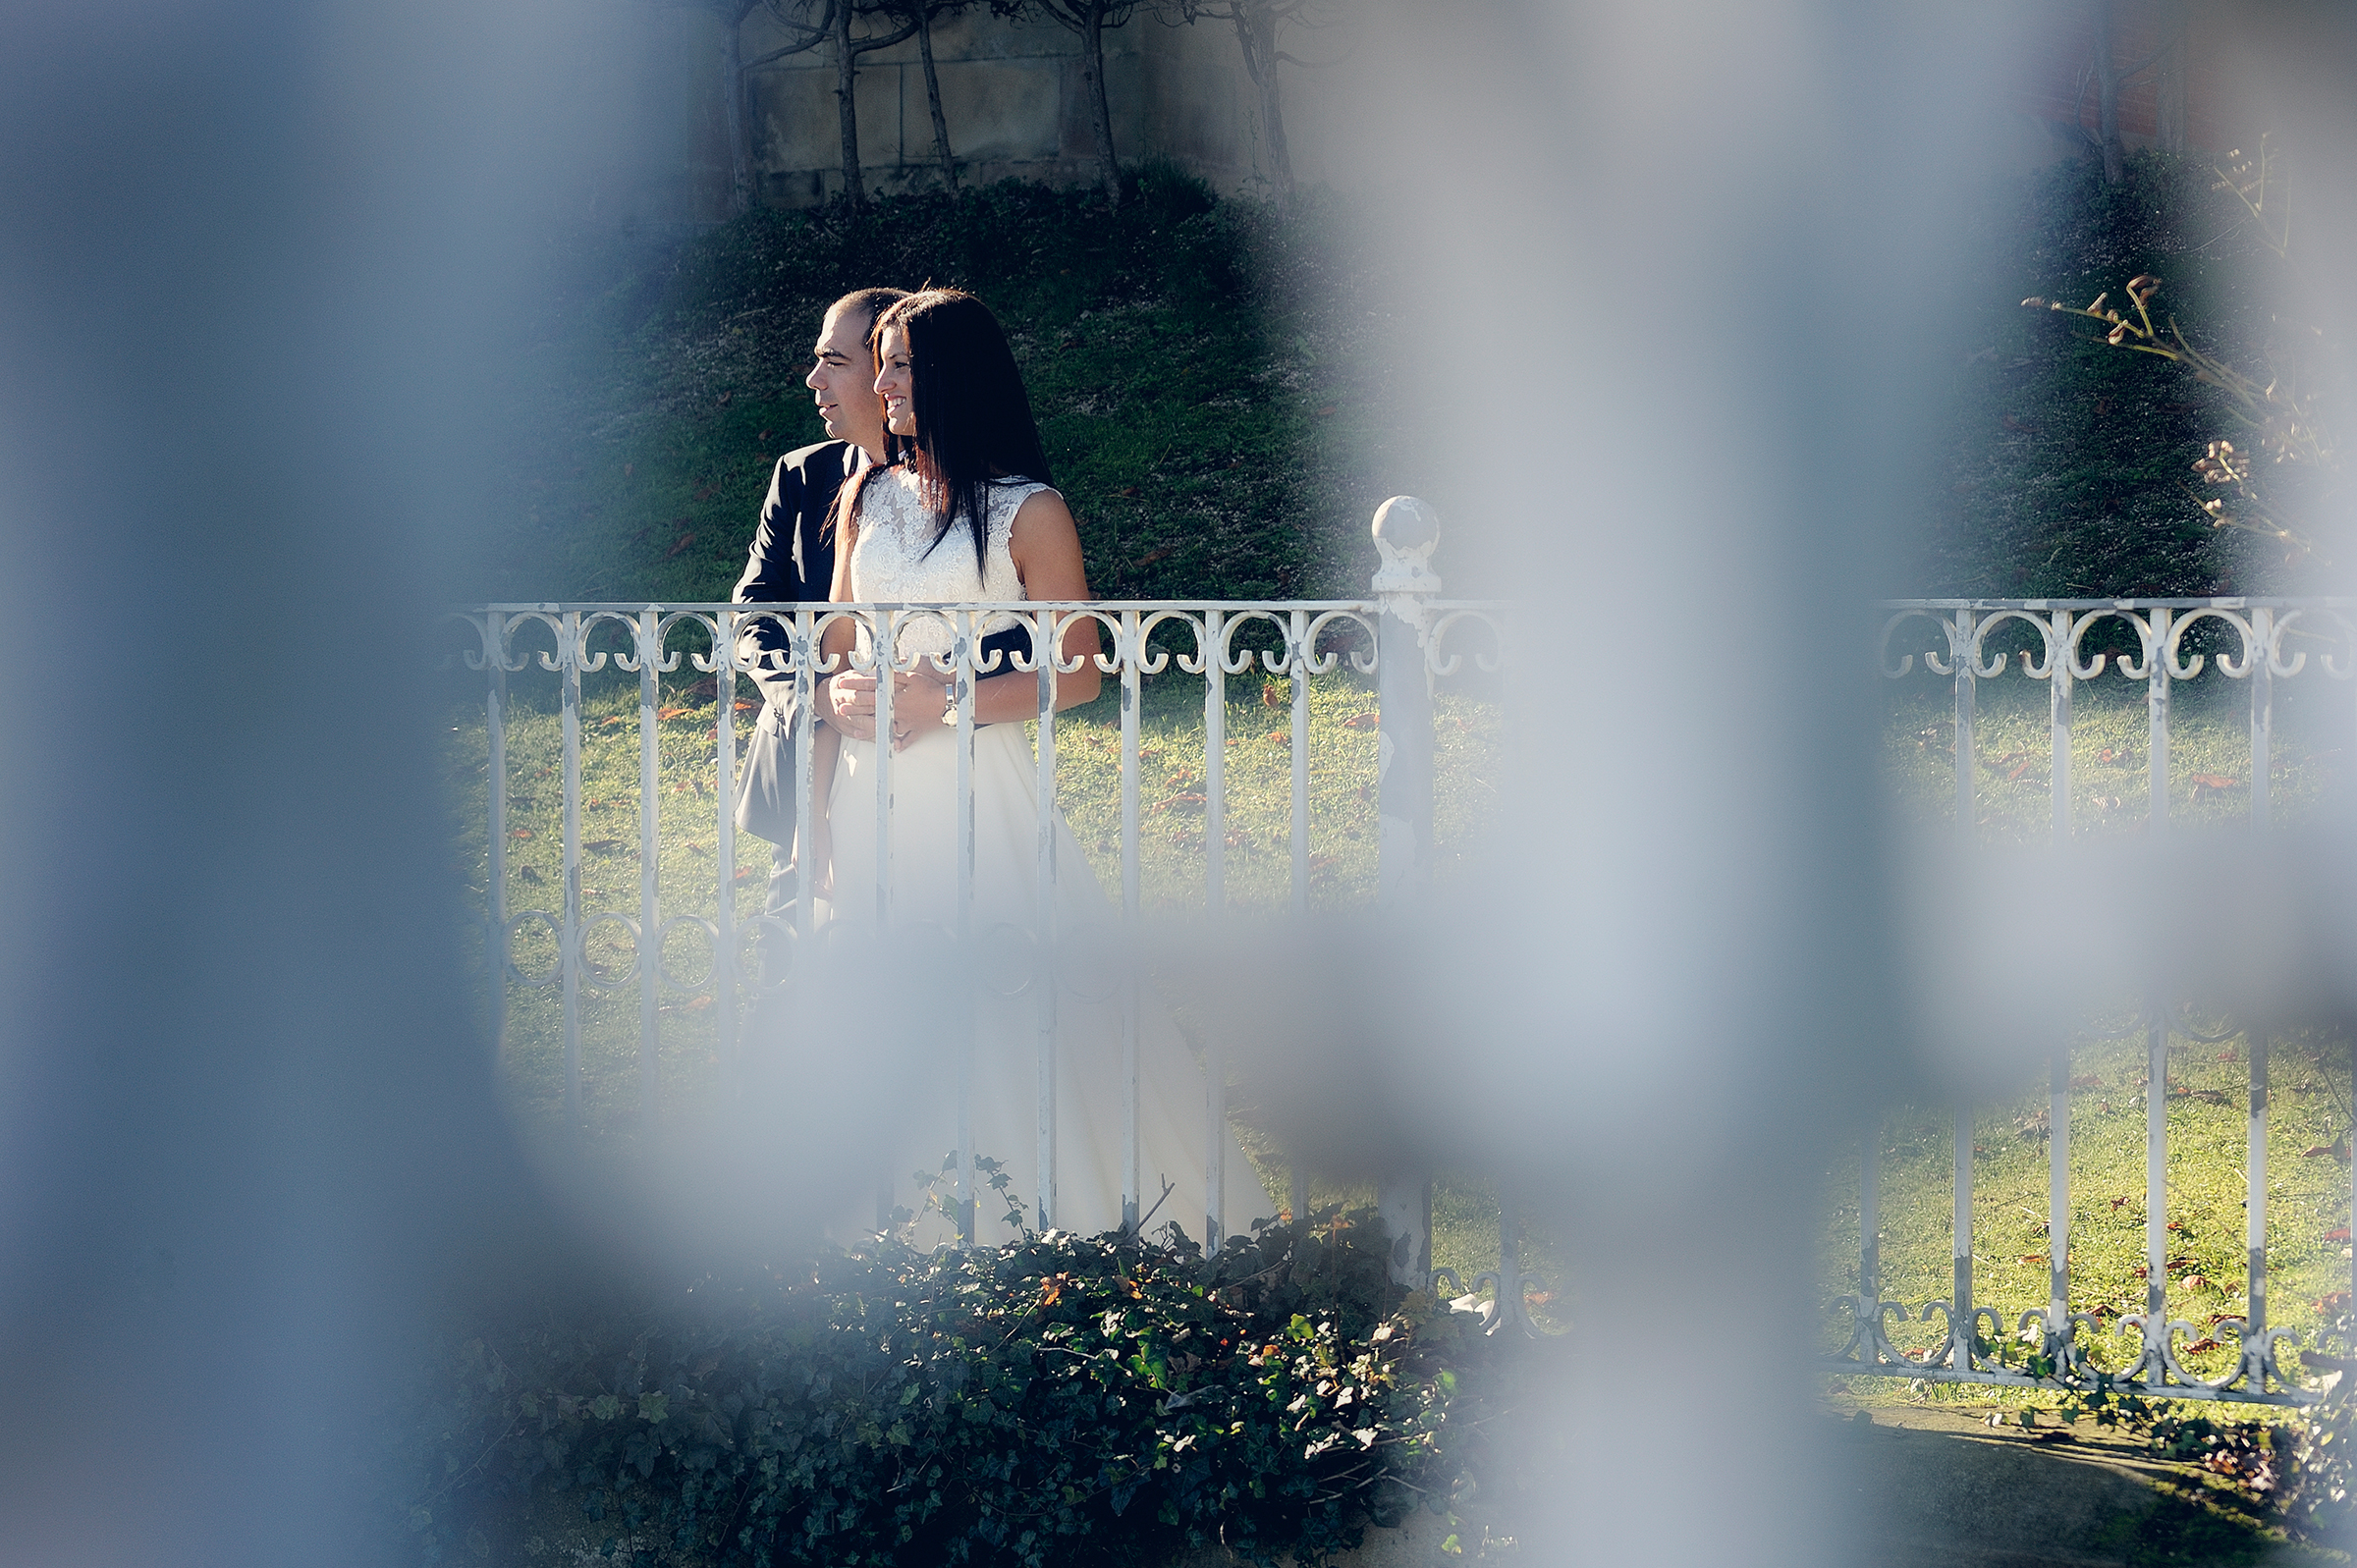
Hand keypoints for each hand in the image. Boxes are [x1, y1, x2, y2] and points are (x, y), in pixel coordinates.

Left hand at [828, 672, 947, 750]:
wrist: (949, 704)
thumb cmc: (931, 688)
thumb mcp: (912, 676)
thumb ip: (894, 674)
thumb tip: (880, 669)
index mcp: (894, 697)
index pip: (869, 690)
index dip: (854, 686)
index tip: (841, 684)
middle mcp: (897, 712)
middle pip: (872, 710)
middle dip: (855, 709)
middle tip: (840, 709)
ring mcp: (906, 723)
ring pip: (884, 728)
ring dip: (869, 729)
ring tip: (854, 731)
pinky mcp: (916, 730)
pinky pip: (906, 738)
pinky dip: (898, 742)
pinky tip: (891, 746)